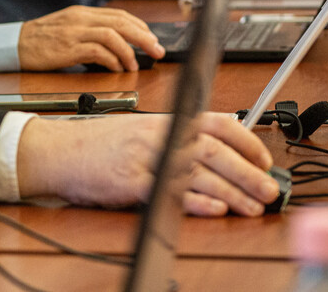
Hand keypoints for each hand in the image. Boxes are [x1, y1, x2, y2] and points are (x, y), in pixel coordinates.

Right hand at [16, 112, 278, 215]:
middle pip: (214, 150)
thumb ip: (179, 131)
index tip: (265, 160)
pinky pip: (169, 192)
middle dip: (248, 173)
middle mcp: (158, 134)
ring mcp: (144, 158)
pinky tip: (216, 208)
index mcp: (164, 119)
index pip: (216, 123)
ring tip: (253, 207)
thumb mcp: (142, 128)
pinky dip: (196, 201)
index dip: (246, 142)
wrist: (57, 151)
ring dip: (231, 192)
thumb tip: (223, 138)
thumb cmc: (99, 143)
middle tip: (270, 190)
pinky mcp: (129, 183)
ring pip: (198, 173)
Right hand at [17, 5, 164, 71]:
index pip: (119, 15)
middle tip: (158, 50)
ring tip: (137, 64)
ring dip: (130, 50)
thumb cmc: (41, 39)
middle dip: (144, 37)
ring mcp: (74, 32)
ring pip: (112, 35)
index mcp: (82, 13)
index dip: (140, 27)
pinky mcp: (68, 48)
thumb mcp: (68, 28)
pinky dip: (112, 59)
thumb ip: (89, 31)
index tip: (152, 39)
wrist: (16, 44)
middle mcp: (81, 19)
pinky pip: (97, 51)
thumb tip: (116, 44)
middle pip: (121, 23)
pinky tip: (117, 68)